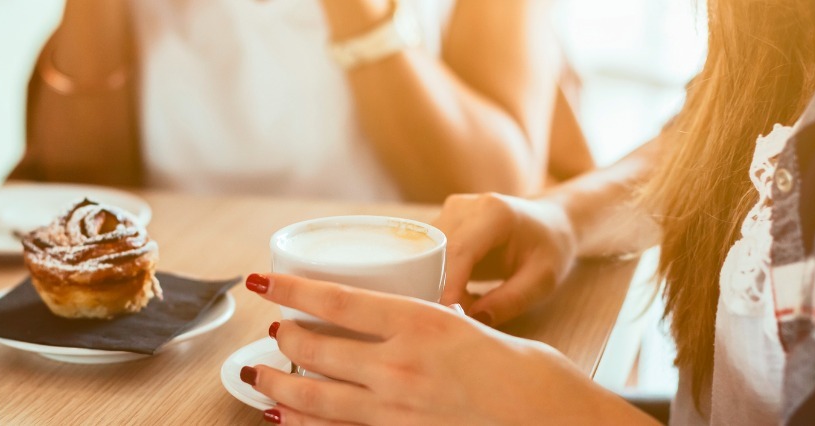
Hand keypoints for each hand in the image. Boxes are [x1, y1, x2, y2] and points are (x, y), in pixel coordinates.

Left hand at [242, 273, 651, 424]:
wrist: (556, 424)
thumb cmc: (530, 378)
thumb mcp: (474, 330)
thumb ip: (431, 325)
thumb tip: (400, 323)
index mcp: (422, 323)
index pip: (337, 301)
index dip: (291, 290)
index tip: (262, 282)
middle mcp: (402, 366)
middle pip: (318, 348)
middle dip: (285, 338)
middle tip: (272, 330)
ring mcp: (397, 410)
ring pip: (318, 396)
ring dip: (280, 384)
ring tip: (258, 374)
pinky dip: (304, 425)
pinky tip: (284, 418)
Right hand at [433, 193, 577, 325]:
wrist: (550, 222)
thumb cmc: (549, 248)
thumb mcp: (542, 279)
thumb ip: (510, 300)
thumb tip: (473, 320)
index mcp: (494, 212)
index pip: (459, 251)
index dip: (448, 284)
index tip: (447, 315)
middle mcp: (465, 207)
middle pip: (436, 251)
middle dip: (440, 289)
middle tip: (458, 320)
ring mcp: (450, 211)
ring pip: (427, 254)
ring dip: (439, 286)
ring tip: (468, 307)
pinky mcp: (442, 221)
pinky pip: (429, 254)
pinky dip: (440, 279)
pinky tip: (463, 295)